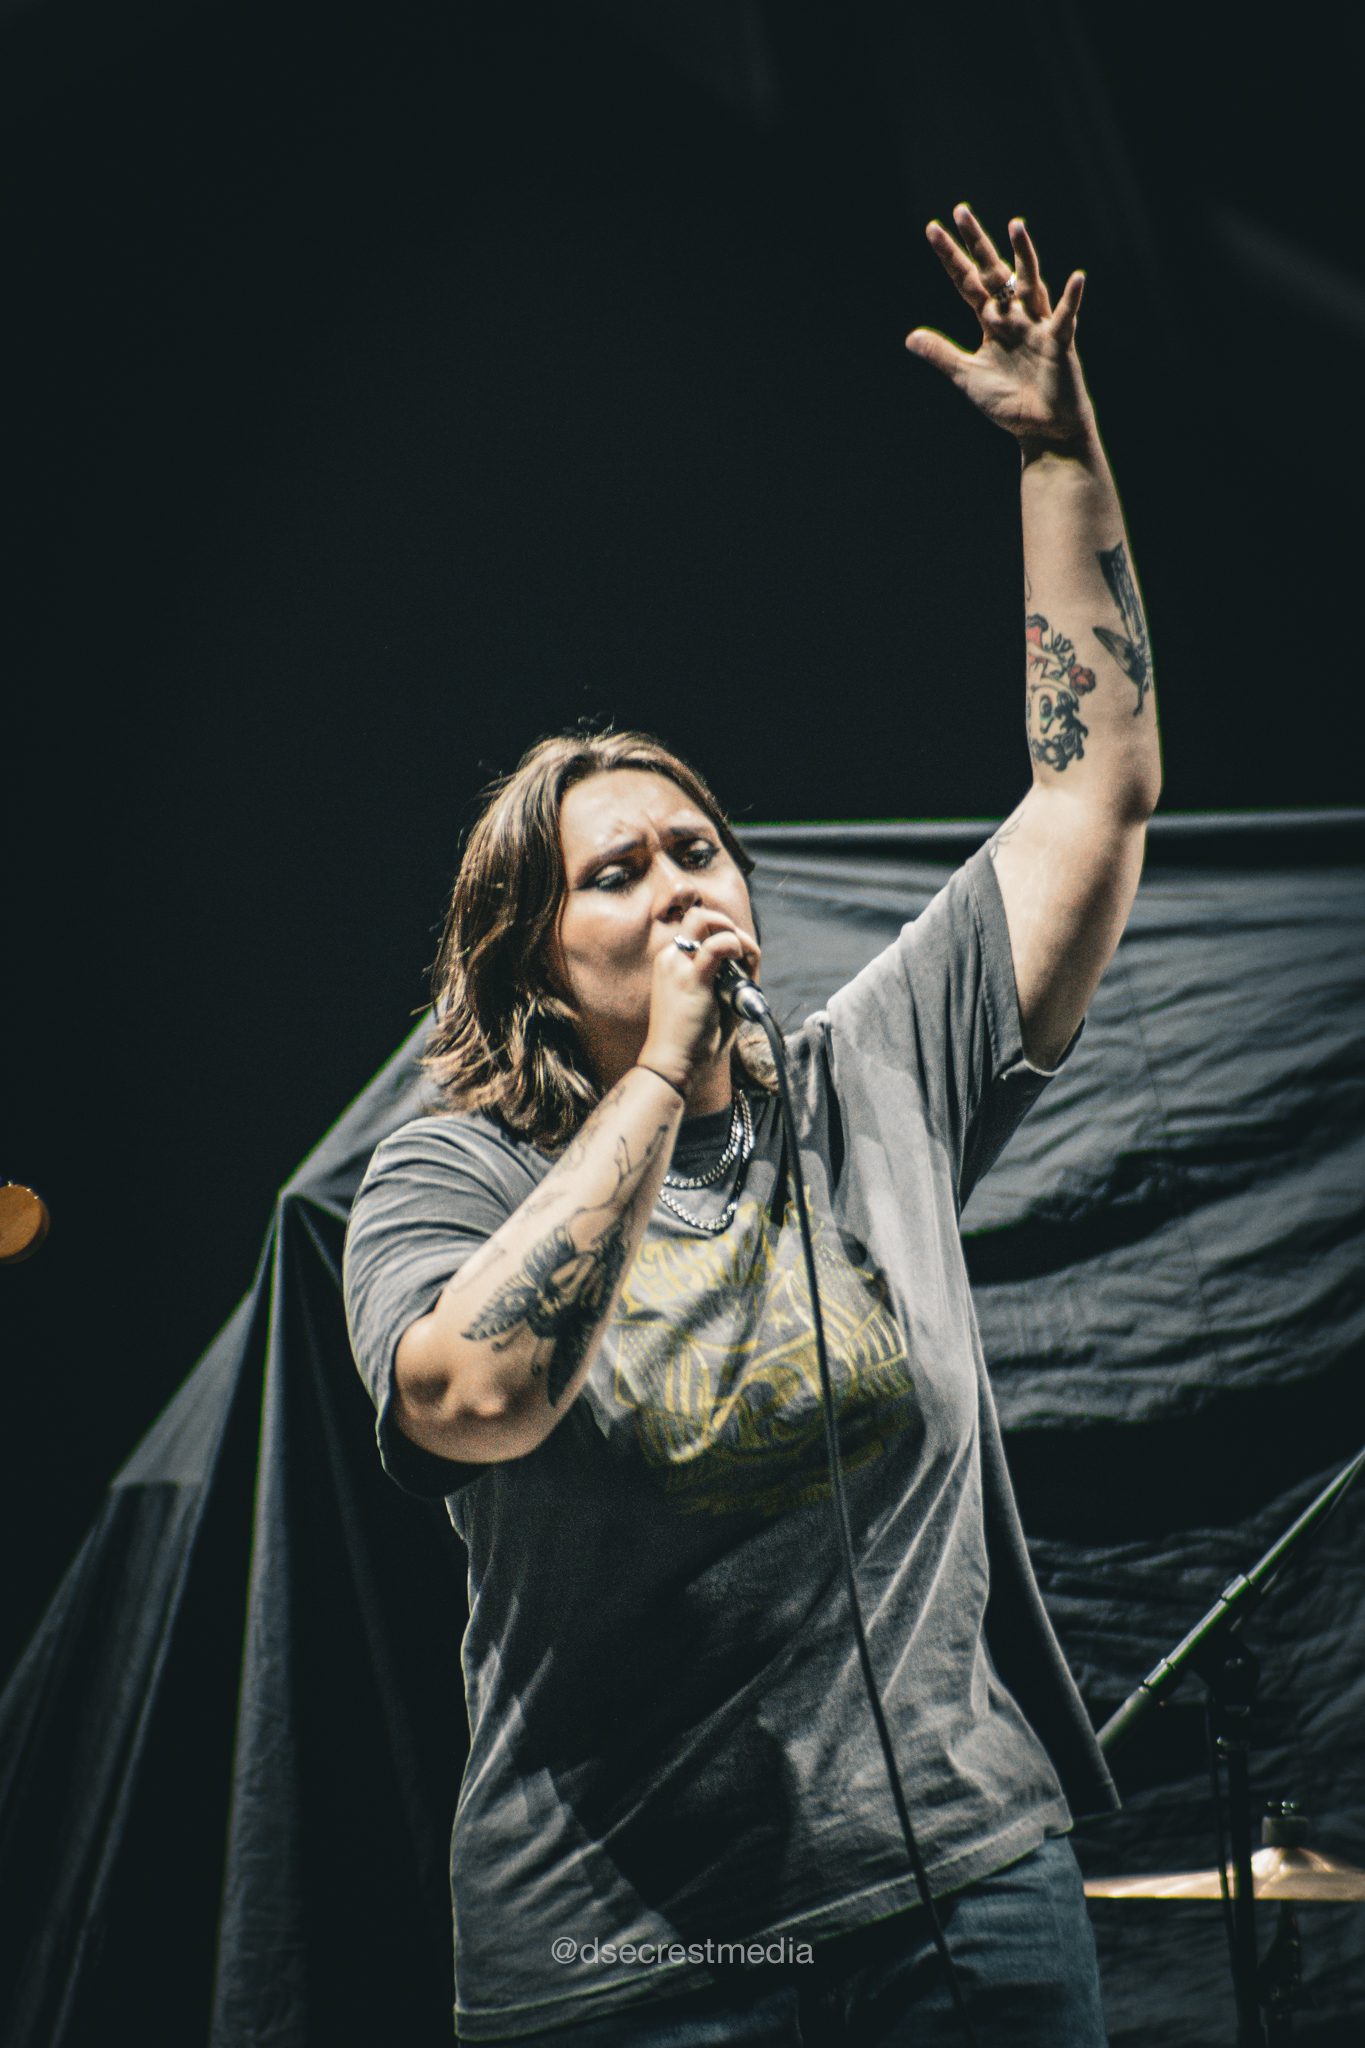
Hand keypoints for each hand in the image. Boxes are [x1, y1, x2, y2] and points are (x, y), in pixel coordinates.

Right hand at [639, 912, 759, 1093]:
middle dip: (726, 923)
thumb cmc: (694, 1038)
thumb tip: (749, 957)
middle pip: (698, 915)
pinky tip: (740, 960)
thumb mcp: (712, 998)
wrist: (674, 1063)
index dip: (724, 934)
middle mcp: (671, 957)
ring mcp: (677, 965)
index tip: (739, 958)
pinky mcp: (690, 979)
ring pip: (703, 919)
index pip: (699, 927)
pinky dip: (734, 945)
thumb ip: (728, 975)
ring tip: (740, 956)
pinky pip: (716, 945)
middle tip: (740, 951)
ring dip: (730, 931)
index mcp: (673, 961)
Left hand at [906, 205, 1094, 449]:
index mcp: (991, 322)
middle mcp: (1014, 316)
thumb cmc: (1010, 403)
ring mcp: (1038, 325)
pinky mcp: (1059, 343)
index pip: (966, 283)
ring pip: (1029, 284)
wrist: (1042, 430)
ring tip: (1015, 225)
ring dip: (1024, 256)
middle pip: (993, 272)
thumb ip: (942, 355)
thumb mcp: (969, 377)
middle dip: (977, 243)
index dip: (950, 258)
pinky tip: (1076, 277)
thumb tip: (910, 337)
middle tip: (960, 210)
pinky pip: (1065, 317)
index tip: (932, 230)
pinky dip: (1071, 299)